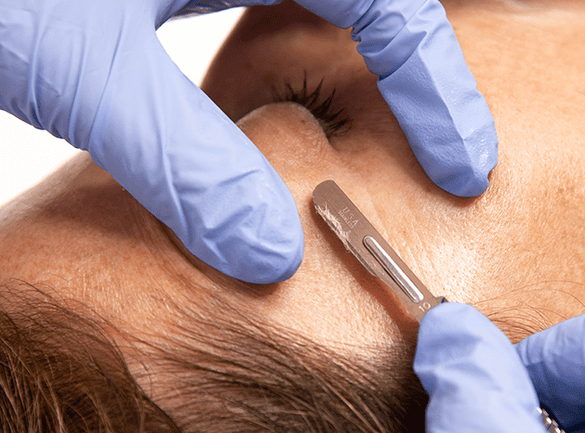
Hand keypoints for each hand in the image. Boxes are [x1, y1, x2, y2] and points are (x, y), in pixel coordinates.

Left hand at [0, 0, 496, 283]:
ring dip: (369, 63)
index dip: (439, 86)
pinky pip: (266, 8)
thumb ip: (180, 156)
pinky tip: (294, 103)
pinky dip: (299, 58)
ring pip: (320, 3)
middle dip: (423, 70)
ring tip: (398, 129)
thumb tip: (267, 252)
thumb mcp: (78, 57)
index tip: (465, 167)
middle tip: (452, 153)